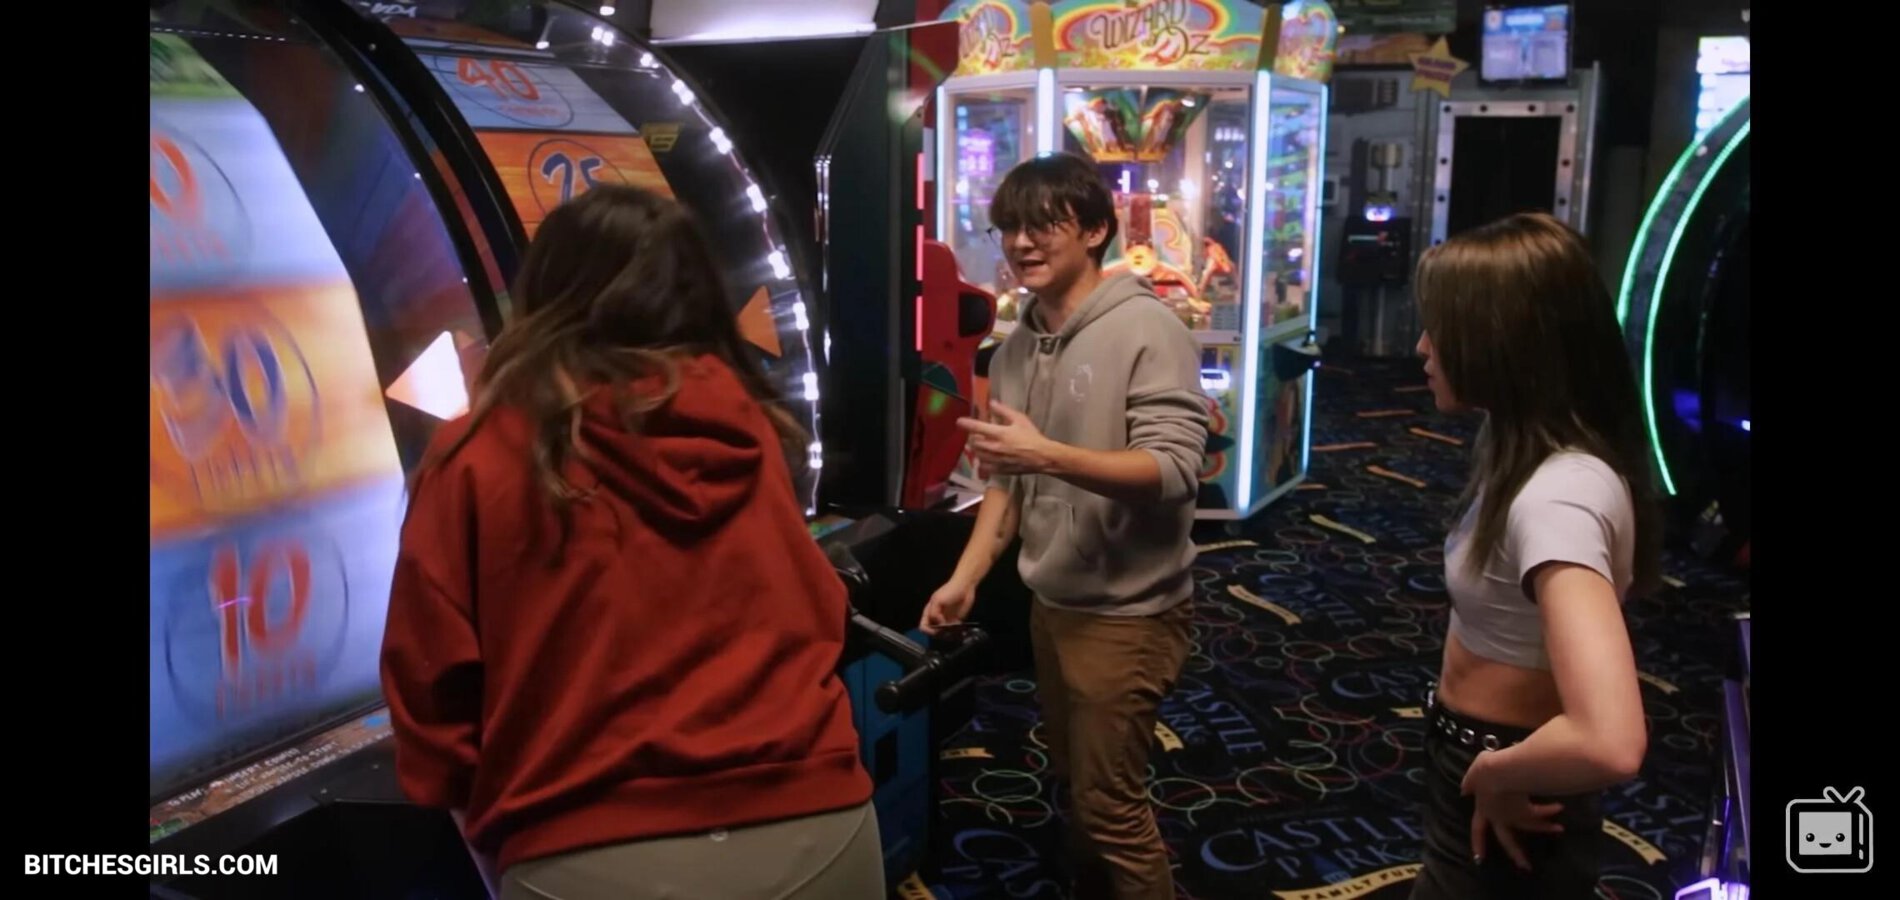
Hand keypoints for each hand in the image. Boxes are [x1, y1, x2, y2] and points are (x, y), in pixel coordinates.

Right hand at [920, 578, 975, 634]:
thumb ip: (934, 614)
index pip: (923, 627)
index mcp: (929, 612)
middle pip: (934, 633)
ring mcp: (946, 621)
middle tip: (947, 630)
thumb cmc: (949, 591)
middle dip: (940, 634)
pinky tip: (960, 628)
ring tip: (955, 630)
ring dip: (949, 635)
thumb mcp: (937, 600)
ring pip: (944, 634)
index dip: (929, 631)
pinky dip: (956, 633)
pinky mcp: (956, 622)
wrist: (965, 587)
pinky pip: (953, 632)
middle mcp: (937, 618)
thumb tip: (940, 624)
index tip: (937, 629)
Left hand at [959, 403, 1057, 477]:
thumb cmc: (1032, 436)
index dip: (967, 424)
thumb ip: (1004, 410)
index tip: (959, 421)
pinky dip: (982, 461)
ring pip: (978, 455)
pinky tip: (985, 458)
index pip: (978, 428)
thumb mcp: (1020, 419)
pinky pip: (984, 467)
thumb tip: (991, 403)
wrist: (1042, 457)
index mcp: (1000, 433)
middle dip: (972, 437)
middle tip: (975, 434)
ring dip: (975, 449)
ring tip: (977, 445)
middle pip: (975, 443)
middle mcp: (995, 447)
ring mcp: (996, 460)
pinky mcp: (1000, 470)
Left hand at [1463, 753, 1563, 869]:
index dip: (1478, 843)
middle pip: (1508, 840)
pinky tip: (1559, 807)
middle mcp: (1499, 817)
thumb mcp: (1473, 774)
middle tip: (1525, 866)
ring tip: (1558, 829)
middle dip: (1516, 853)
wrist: (1500, 773)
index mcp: (1483, 809)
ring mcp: (1514, 815)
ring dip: (1544, 828)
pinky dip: (1549, 809)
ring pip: (1530, 827)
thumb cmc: (1485, 771)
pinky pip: (1540, 812)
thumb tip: (1465, 790)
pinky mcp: (1528, 810)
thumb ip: (1470, 782)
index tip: (1479, 859)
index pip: (1477, 830)